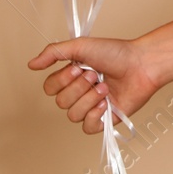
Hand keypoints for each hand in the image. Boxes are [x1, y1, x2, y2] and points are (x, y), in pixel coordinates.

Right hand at [27, 37, 159, 135]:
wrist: (141, 64)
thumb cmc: (116, 53)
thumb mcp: (81, 46)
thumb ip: (53, 52)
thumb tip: (31, 64)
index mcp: (71, 77)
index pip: (49, 88)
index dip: (62, 80)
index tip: (79, 67)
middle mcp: (79, 93)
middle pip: (60, 103)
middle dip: (79, 87)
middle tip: (96, 75)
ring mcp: (91, 107)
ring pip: (73, 115)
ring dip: (90, 98)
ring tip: (105, 87)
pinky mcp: (105, 119)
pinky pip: (87, 127)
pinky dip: (95, 114)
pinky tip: (105, 103)